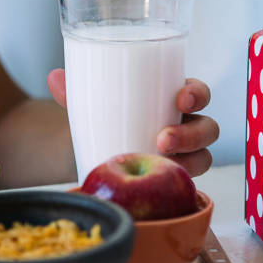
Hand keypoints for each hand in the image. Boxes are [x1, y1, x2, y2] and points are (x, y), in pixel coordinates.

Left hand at [47, 69, 218, 176]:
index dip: (198, 94)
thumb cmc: (106, 122)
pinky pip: (189, 182)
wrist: (97, 157)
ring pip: (205, 157)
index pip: (198, 93)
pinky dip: (179, 182)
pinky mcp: (176, 178)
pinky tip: (164, 185)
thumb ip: (76, 92)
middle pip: (208, 127)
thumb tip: (54, 77)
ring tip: (162, 161)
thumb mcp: (93, 107)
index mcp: (172, 101)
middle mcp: (185, 126)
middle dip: (193, 133)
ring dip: (190, 160)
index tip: (182, 97)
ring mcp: (184, 155)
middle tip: (163, 138)